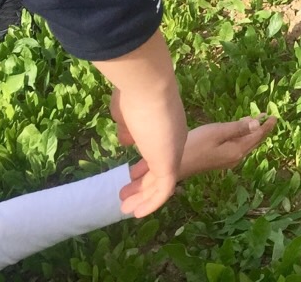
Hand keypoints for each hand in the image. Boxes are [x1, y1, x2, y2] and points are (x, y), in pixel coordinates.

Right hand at [97, 32, 186, 217]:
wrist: (148, 87)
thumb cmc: (135, 94)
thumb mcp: (128, 113)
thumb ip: (129, 128)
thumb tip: (128, 141)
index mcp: (165, 125)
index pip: (158, 148)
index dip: (145, 163)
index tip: (131, 173)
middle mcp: (174, 139)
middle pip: (161, 166)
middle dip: (143, 183)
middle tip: (127, 192)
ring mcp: (173, 152)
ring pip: (162, 181)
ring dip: (145, 196)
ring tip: (127, 208)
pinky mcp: (170, 163)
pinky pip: (164, 189)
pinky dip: (152, 202)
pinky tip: (138, 213)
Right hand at [140, 115, 277, 183]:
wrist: (175, 164)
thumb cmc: (196, 145)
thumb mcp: (218, 132)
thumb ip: (238, 128)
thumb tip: (258, 124)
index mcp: (238, 151)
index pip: (257, 136)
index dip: (266, 126)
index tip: (274, 116)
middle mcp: (235, 157)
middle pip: (253, 141)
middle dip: (261, 129)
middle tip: (269, 118)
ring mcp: (226, 160)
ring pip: (245, 144)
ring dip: (251, 132)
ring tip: (256, 120)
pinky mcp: (218, 159)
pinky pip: (237, 146)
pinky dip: (241, 136)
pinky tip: (238, 130)